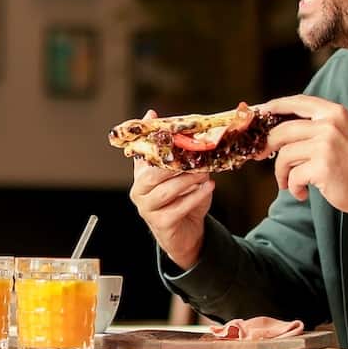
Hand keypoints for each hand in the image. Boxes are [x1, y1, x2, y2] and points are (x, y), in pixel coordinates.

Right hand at [126, 109, 215, 270]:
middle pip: (150, 175)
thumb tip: (155, 115)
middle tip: (195, 158)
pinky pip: (178, 208)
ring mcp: (147, 209)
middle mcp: (139, 192)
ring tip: (205, 173)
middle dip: (173, 166)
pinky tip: (208, 188)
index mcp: (141, 176)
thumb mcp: (177, 173)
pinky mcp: (161, 224)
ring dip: (188, 180)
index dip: (150, 141)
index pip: (142, 157)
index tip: (157, 122)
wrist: (185, 233)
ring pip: (165, 191)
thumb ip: (171, 151)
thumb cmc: (181, 199)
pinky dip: (195, 197)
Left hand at [260, 95, 347, 214]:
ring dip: (281, 172)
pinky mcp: (322, 166)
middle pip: (283, 130)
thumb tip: (277, 128)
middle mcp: (330, 124)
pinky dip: (293, 187)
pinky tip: (301, 192)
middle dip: (268, 145)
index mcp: (334, 113)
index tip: (258, 112)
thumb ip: (314, 127)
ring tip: (289, 183)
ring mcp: (326, 145)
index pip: (297, 102)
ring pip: (285, 155)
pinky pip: (293, 175)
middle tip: (260, 155)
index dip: (274, 106)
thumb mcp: (339, 135)